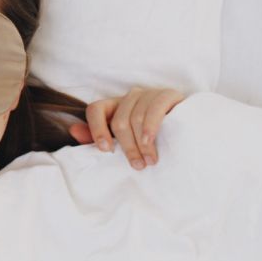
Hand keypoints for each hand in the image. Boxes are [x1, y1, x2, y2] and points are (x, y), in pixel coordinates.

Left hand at [68, 87, 185, 169]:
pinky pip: (154, 108)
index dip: (96, 129)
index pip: (95, 109)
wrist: (189, 129)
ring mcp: (149, 94)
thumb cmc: (153, 138)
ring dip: (142, 144)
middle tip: (137, 166)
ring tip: (149, 161)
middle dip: (127, 147)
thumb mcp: (124, 140)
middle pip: (119, 120)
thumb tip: (73, 130)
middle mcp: (130, 97)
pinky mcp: (167, 95)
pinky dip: (150, 127)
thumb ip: (99, 137)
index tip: (105, 150)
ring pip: (136, 117)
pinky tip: (150, 141)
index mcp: (115, 106)